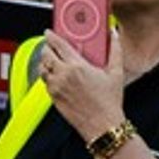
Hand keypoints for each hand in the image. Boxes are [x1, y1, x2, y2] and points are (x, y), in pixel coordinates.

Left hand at [39, 25, 128, 141]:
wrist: (103, 126)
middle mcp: (63, 74)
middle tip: (51, 46)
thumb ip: (115, 50)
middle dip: (47, 47)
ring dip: (45, 61)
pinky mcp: (52, 96)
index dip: (51, 36)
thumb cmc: (110, 102)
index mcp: (77, 66)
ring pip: (42, 67)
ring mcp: (56, 86)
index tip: (49, 32)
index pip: (58, 44)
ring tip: (52, 60)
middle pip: (45, 53)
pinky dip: (47, 75)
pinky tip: (56, 75)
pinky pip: (45, 81)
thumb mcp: (116, 73)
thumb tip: (113, 34)